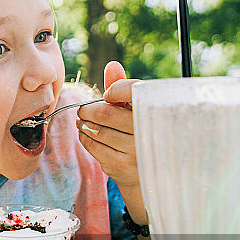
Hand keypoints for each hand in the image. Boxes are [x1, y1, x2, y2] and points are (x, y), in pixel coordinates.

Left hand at [75, 61, 146, 223]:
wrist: (148, 174)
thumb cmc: (140, 134)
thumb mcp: (137, 111)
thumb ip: (124, 88)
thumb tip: (112, 65)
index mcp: (157, 111)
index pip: (131, 90)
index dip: (114, 90)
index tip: (108, 95)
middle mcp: (149, 131)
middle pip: (105, 113)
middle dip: (88, 110)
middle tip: (82, 110)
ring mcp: (135, 150)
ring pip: (97, 130)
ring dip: (84, 123)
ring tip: (82, 121)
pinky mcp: (122, 166)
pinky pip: (93, 145)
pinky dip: (84, 137)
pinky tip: (86, 134)